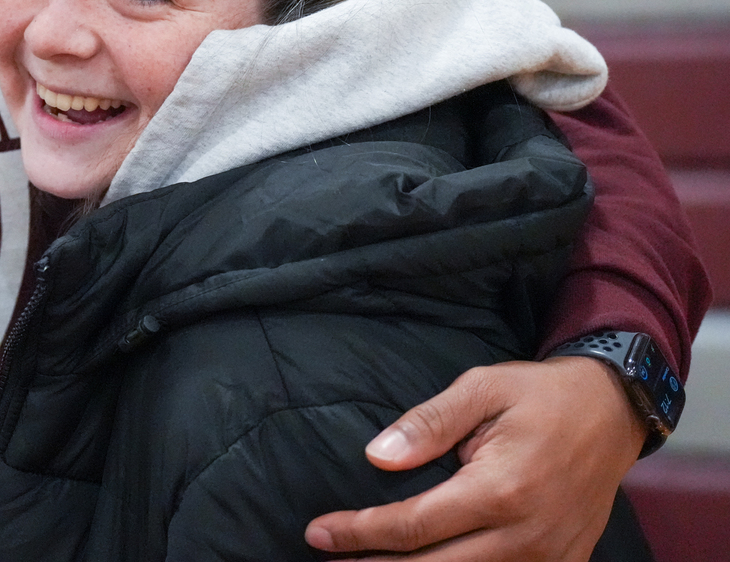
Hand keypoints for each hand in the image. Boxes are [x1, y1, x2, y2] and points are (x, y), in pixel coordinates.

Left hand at [304, 356, 645, 559]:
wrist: (614, 410)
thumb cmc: (540, 394)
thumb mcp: (481, 388)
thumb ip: (428, 423)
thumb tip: (377, 456)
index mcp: (500, 489)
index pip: (413, 525)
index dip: (360, 533)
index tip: (318, 532)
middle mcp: (525, 536)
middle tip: (327, 557)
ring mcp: (548, 558)